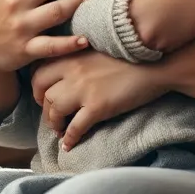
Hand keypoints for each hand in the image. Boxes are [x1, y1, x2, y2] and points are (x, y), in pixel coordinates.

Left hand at [32, 50, 169, 149]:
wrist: (156, 64)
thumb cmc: (131, 56)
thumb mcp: (99, 48)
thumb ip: (80, 57)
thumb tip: (69, 73)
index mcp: (73, 55)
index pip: (39, 71)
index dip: (37, 86)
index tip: (43, 95)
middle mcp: (73, 71)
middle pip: (42, 93)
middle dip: (43, 107)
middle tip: (51, 115)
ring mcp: (84, 90)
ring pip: (55, 111)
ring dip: (54, 124)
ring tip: (60, 130)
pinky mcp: (97, 107)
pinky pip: (75, 128)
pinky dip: (70, 139)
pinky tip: (69, 144)